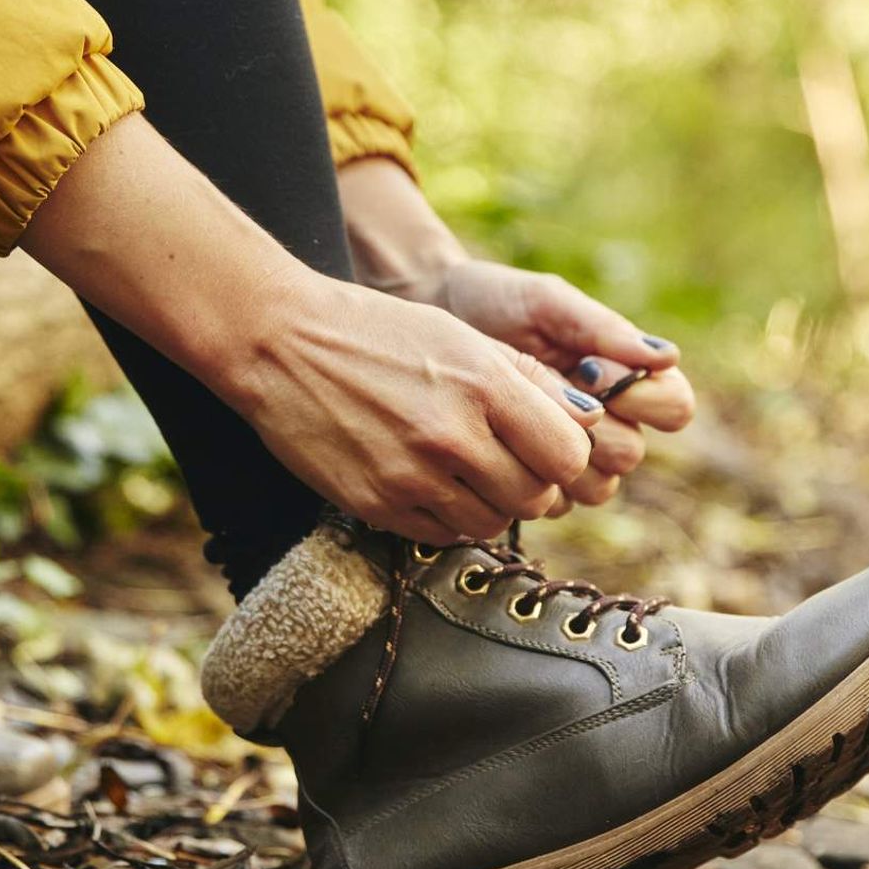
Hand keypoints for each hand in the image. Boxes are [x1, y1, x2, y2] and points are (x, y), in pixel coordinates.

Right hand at [223, 271, 602, 542]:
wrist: (280, 343)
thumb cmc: (376, 332)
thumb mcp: (458, 336)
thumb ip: (527, 379)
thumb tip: (588, 422)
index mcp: (483, 382)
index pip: (569, 454)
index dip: (564, 454)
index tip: (543, 443)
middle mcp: (452, 434)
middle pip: (537, 496)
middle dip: (531, 483)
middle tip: (506, 460)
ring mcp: (412, 475)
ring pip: (492, 523)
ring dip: (490, 503)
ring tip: (464, 470)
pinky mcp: (376, 504)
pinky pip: (442, 536)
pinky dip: (448, 517)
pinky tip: (431, 483)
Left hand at [336, 157, 694, 511]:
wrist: (428, 318)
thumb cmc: (494, 302)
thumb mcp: (546, 303)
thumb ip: (600, 327)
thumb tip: (666, 356)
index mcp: (625, 378)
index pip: (674, 407)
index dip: (644, 399)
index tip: (590, 368)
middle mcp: (607, 422)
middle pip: (630, 455)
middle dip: (590, 429)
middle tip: (547, 398)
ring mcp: (567, 456)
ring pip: (594, 488)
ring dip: (559, 459)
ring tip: (517, 420)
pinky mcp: (526, 476)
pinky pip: (549, 503)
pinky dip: (525, 477)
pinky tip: (494, 443)